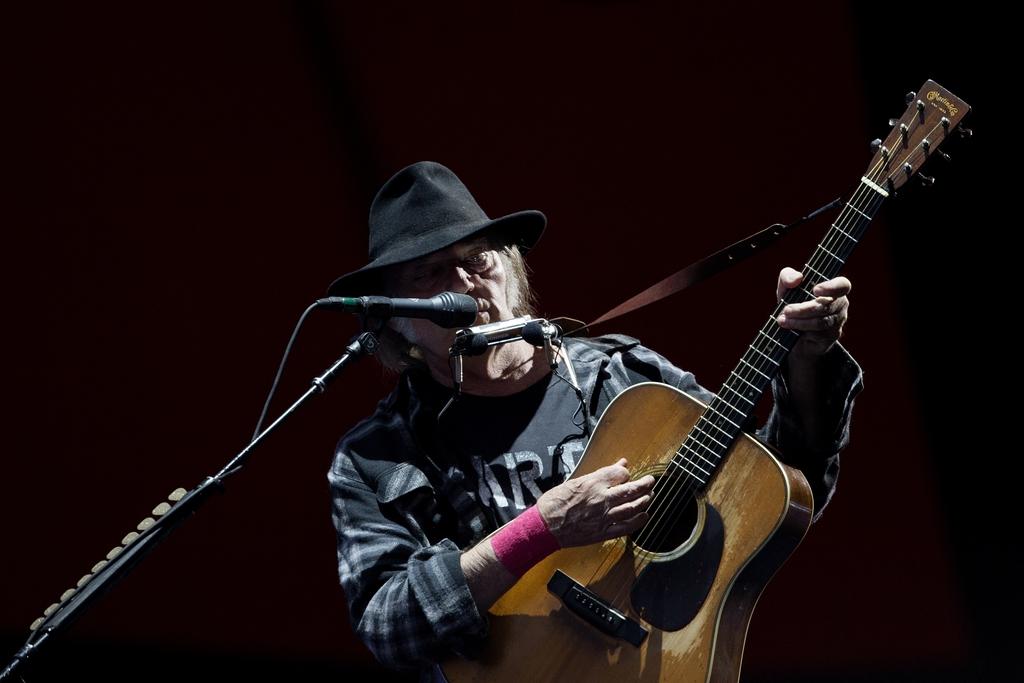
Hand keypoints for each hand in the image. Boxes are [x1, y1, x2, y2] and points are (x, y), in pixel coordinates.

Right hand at [536, 458, 653, 547]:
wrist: (545, 526)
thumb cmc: (555, 503)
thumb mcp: (575, 481)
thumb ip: (599, 474)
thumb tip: (617, 465)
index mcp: (593, 484)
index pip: (620, 474)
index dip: (625, 472)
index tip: (625, 473)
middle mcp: (602, 499)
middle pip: (631, 490)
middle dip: (644, 484)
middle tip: (650, 481)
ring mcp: (604, 517)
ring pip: (632, 508)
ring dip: (644, 501)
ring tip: (649, 496)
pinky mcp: (603, 532)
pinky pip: (626, 527)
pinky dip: (638, 521)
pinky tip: (644, 517)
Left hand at [775, 267, 850, 356]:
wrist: (792, 331)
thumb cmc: (792, 303)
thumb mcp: (786, 288)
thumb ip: (787, 277)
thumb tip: (797, 278)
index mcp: (833, 289)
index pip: (843, 285)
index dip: (832, 287)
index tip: (815, 290)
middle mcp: (840, 304)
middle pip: (826, 306)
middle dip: (803, 309)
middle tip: (786, 310)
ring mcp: (837, 322)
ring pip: (821, 322)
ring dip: (800, 321)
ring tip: (782, 320)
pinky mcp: (831, 337)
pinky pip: (818, 334)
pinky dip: (801, 330)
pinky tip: (789, 328)